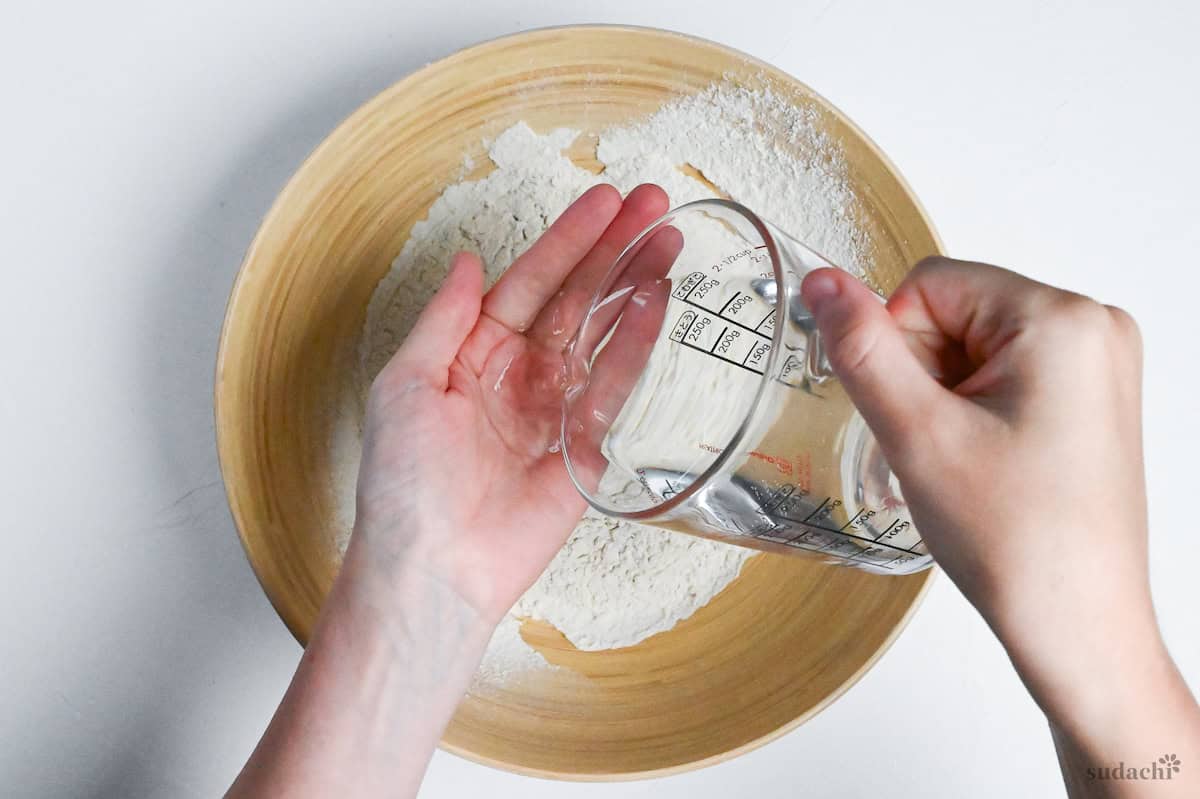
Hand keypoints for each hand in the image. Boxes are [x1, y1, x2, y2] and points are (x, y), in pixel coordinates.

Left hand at [354, 183, 668, 622]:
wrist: (433, 566)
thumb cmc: (403, 482)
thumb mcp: (407, 383)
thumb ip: (446, 319)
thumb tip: (470, 261)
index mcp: (473, 352)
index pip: (529, 281)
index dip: (568, 239)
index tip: (605, 200)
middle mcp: (519, 373)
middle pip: (575, 297)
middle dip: (614, 249)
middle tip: (656, 205)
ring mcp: (556, 408)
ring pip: (602, 331)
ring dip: (636, 284)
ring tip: (671, 240)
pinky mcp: (587, 446)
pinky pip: (616, 385)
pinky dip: (637, 343)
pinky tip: (658, 301)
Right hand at [802, 258, 1198, 795]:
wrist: (1077, 625)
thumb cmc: (1018, 541)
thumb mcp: (917, 433)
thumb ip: (862, 349)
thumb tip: (822, 281)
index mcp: (1062, 319)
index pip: (930, 285)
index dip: (897, 348)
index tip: (914, 416)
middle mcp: (1093, 327)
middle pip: (955, 312)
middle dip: (925, 376)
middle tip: (941, 447)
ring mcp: (1099, 363)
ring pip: (974, 346)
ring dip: (946, 397)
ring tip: (965, 463)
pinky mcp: (1091, 396)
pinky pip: (1005, 373)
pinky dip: (975, 411)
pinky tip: (985, 463)